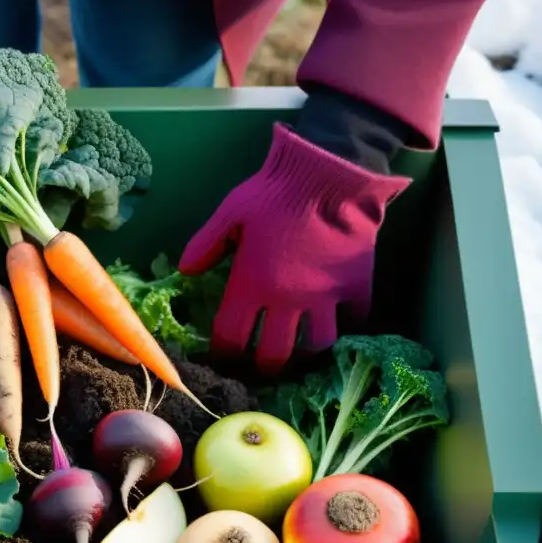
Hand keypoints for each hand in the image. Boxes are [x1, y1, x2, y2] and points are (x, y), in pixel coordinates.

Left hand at [178, 123, 410, 374]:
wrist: (329, 174)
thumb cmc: (274, 193)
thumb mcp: (230, 213)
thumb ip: (206, 244)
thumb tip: (185, 271)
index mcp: (251, 286)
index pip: (231, 338)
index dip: (224, 356)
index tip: (224, 359)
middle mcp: (286, 301)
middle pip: (273, 356)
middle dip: (263, 369)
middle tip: (260, 368)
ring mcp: (324, 298)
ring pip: (315, 347)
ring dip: (305, 355)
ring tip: (299, 353)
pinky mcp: (356, 287)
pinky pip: (354, 321)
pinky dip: (346, 327)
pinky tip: (338, 324)